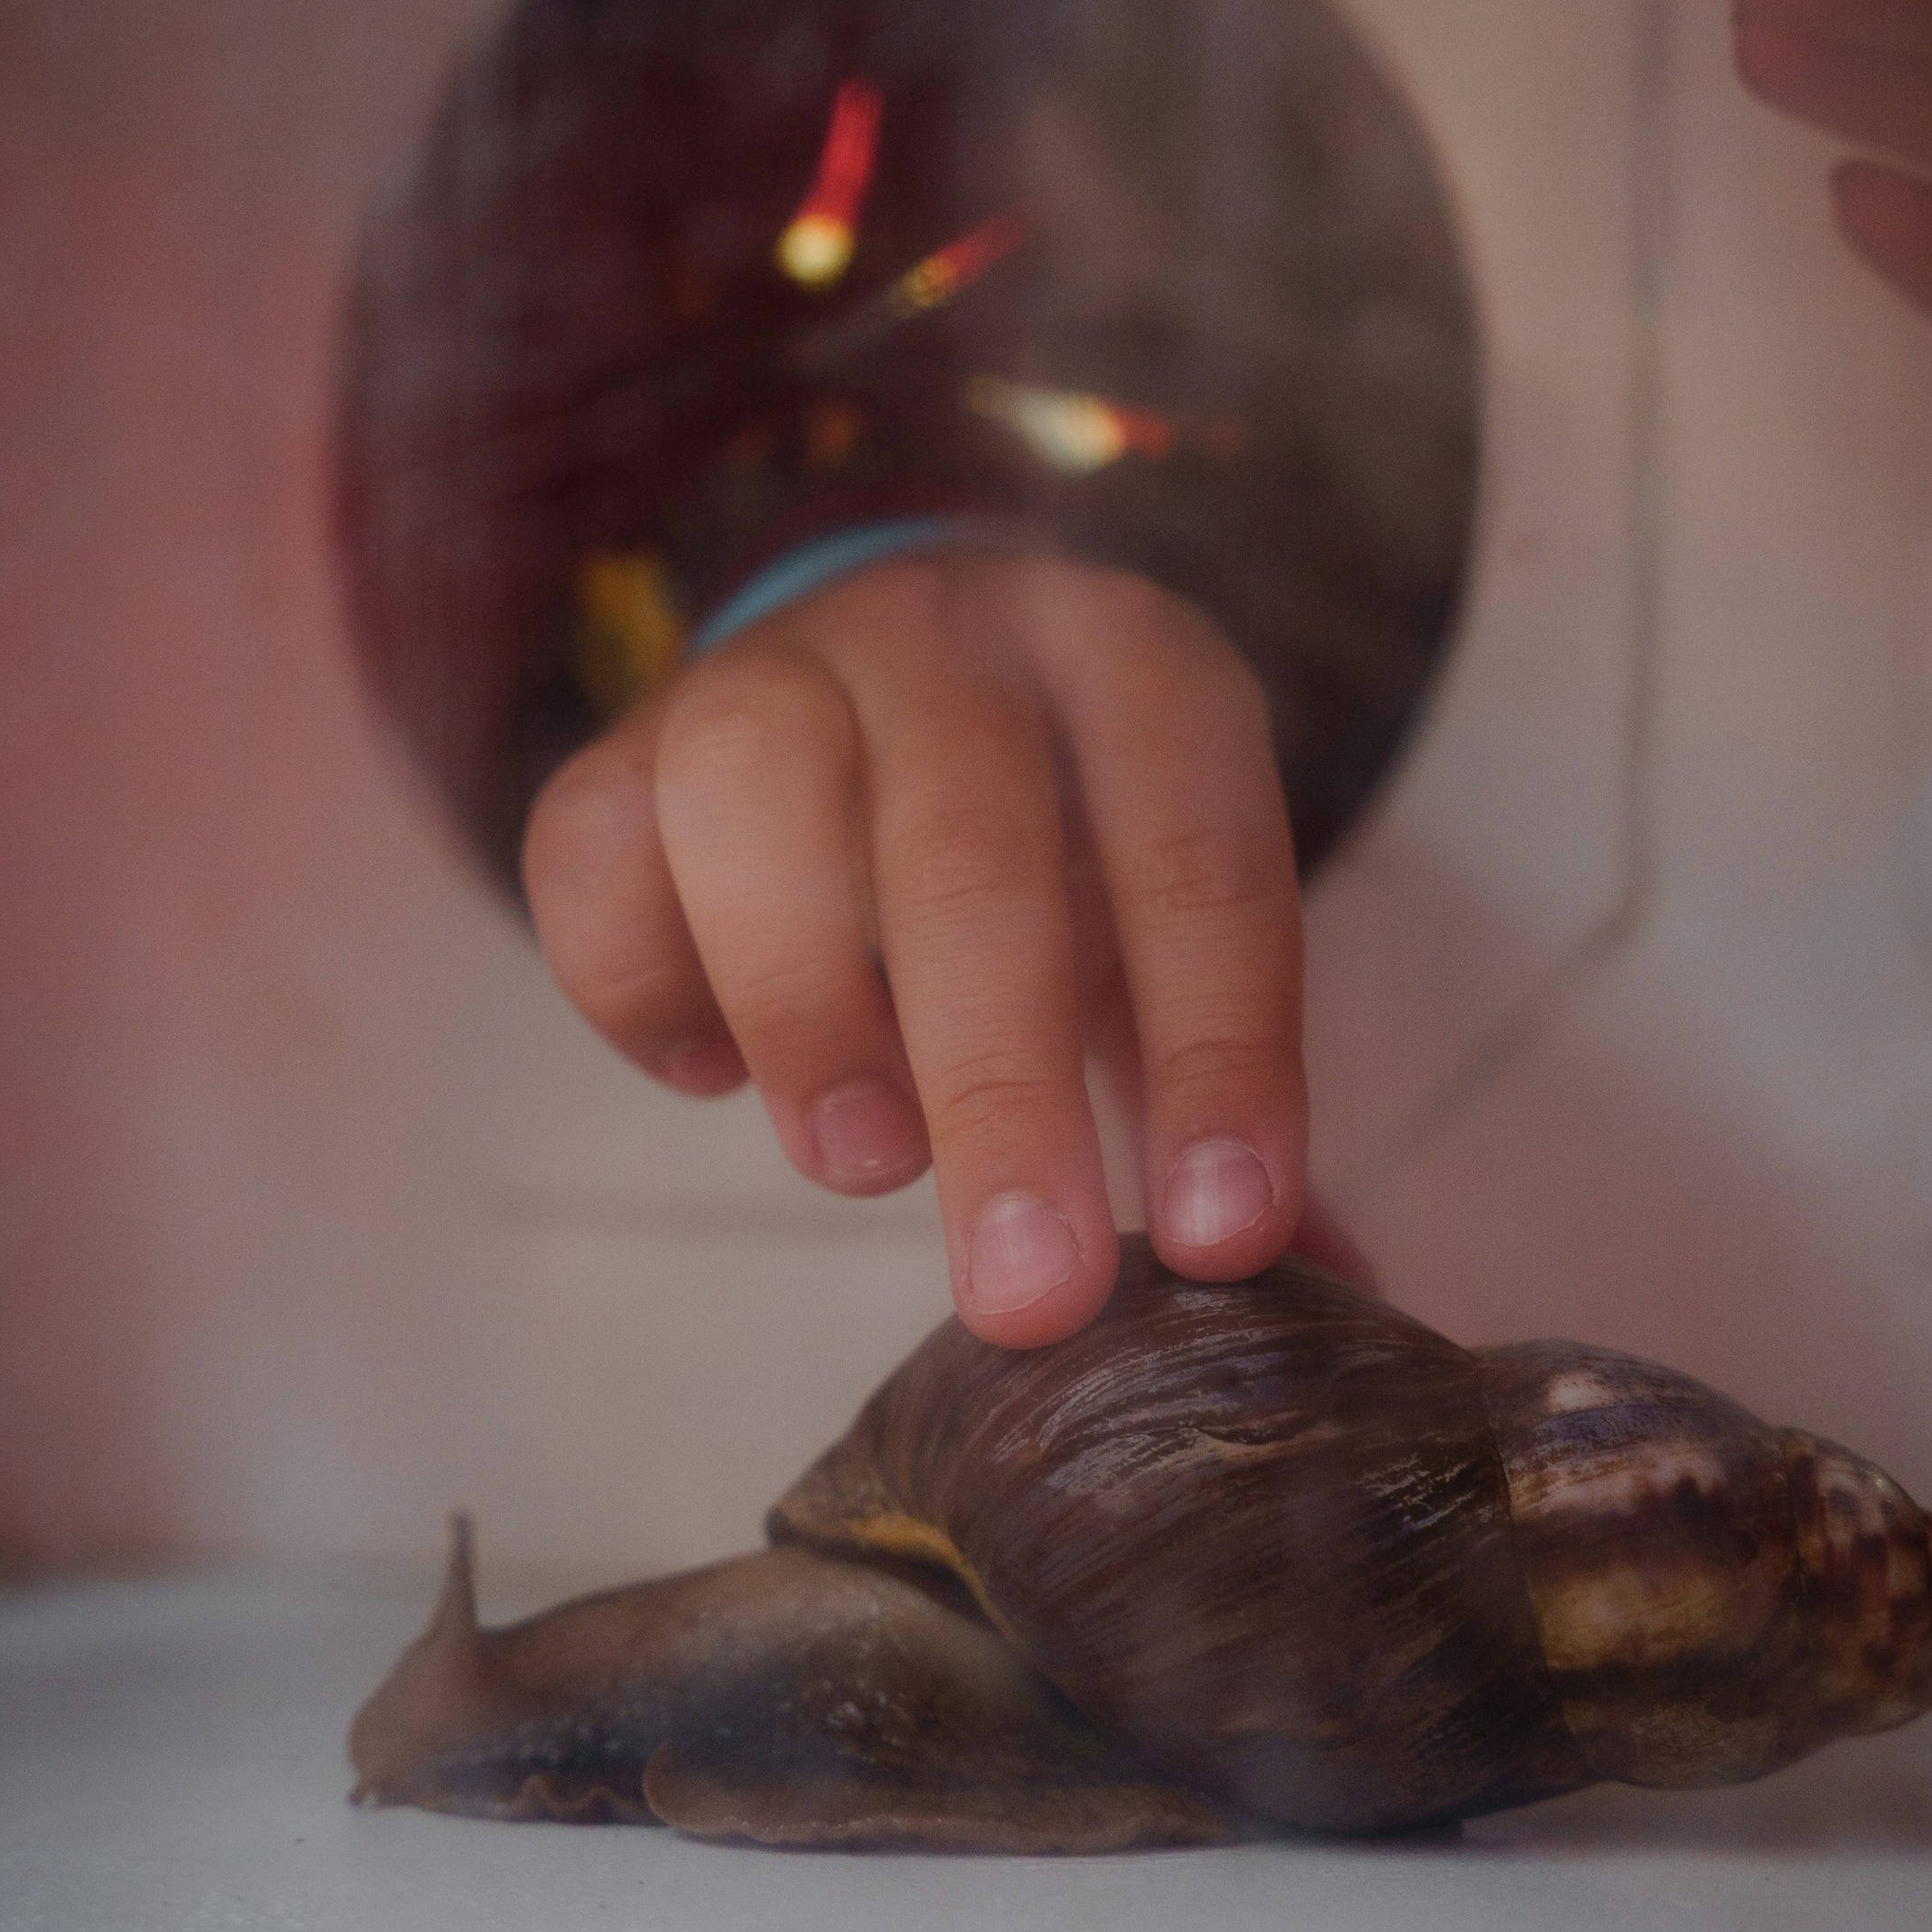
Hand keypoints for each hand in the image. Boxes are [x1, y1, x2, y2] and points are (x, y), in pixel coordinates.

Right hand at [522, 553, 1318, 1345]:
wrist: (883, 668)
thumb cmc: (1056, 839)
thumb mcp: (1165, 931)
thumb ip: (1222, 1093)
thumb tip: (1338, 1291)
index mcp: (1131, 667)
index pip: (1194, 852)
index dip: (1218, 1049)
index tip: (1226, 1238)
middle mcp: (950, 636)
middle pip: (966, 841)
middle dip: (1002, 1089)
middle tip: (1030, 1295)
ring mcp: (771, 673)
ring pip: (752, 798)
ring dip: (806, 1007)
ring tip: (862, 1167)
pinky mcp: (623, 744)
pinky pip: (593, 850)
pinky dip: (640, 985)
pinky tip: (712, 1074)